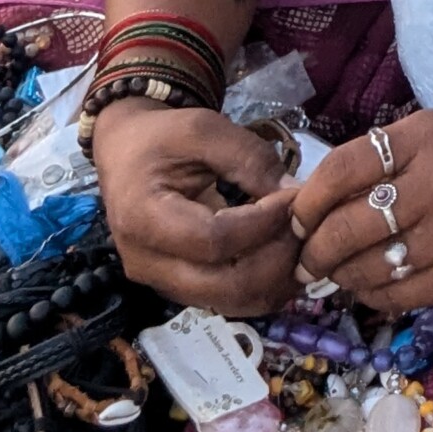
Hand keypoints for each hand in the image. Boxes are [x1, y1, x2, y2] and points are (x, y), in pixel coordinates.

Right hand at [91, 98, 300, 314]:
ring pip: (232, 302)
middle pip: (226, 285)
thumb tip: (296, 193)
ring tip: (301, 240)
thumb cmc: (162, 138)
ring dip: (277, 279)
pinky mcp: (180, 288)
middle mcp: (147, 263)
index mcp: (143, 218)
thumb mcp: (204, 130)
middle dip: (278, 258)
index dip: (263, 223)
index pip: (214, 241)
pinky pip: (229, 300)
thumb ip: (250, 159)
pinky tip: (284, 254)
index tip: (294, 198)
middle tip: (306, 224)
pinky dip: (265, 285)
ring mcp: (162, 283)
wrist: (126, 154)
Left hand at [292, 111, 432, 311]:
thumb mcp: (428, 133)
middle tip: (306, 258)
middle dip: (313, 250)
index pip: (341, 171)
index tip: (296, 218)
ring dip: (340, 276)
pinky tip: (371, 283)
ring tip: (337, 271)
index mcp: (424, 139)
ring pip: (367, 269)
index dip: (307, 201)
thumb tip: (308, 205)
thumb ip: (373, 160)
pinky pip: (396, 296)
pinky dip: (372, 295)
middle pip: (346, 228)